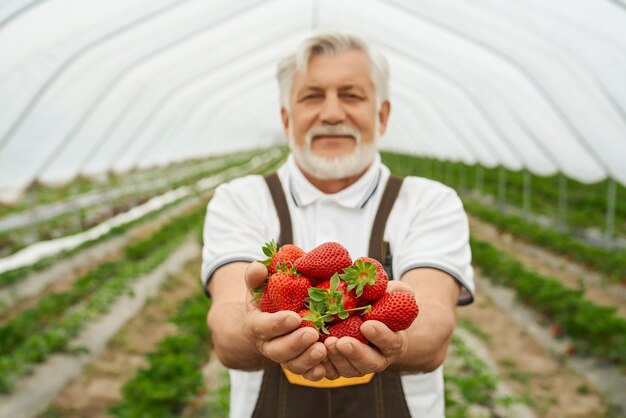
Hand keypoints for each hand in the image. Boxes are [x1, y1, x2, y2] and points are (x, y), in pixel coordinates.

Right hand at [243, 262, 327, 380]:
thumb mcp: (259, 285)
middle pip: (277, 350)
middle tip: (312, 333)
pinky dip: (313, 373)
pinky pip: (305, 373)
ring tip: (323, 349)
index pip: (263, 327)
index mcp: (257, 324)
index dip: (277, 324)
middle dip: (295, 343)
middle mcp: (268, 344)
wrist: (270, 319)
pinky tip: (324, 368)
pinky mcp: (298, 363)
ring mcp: (284, 356)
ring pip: (292, 364)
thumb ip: (256, 276)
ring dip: (307, 359)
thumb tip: (259, 268)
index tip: (295, 317)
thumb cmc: (267, 298)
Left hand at [323, 281, 412, 377]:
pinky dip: (323, 365)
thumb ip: (399, 293)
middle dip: (355, 353)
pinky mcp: (339, 367)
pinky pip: (331, 372)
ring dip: (337, 358)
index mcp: (393, 342)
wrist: (362, 318)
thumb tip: (404, 291)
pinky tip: (314, 352)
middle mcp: (377, 358)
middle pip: (369, 362)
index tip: (367, 325)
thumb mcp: (391, 295)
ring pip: (349, 369)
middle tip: (342, 342)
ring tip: (327, 342)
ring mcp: (357, 365)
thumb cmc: (379, 304)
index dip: (380, 335)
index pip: (391, 342)